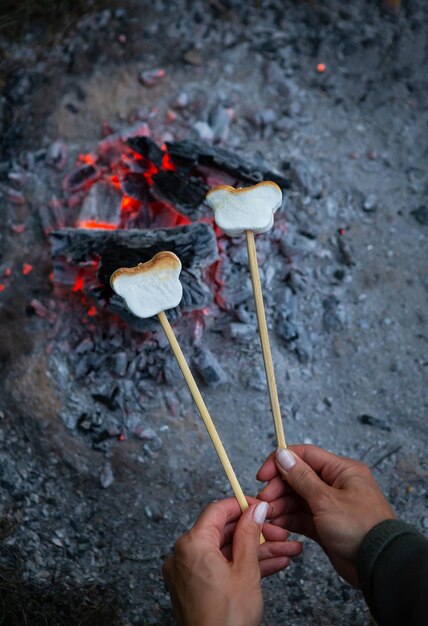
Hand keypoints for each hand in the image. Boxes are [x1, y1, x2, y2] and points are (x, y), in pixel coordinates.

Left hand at [162, 497, 301, 625]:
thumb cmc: (227, 620)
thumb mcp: (246, 570)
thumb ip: (250, 534)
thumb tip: (256, 509)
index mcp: (192, 544)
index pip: (217, 511)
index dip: (242, 506)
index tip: (262, 507)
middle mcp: (183, 555)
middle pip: (224, 532)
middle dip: (257, 533)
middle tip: (281, 533)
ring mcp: (188, 573)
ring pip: (227, 552)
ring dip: (257, 551)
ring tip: (287, 551)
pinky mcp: (194, 589)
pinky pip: (220, 568)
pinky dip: (243, 567)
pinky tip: (274, 565)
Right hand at [257, 445, 395, 586]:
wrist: (379, 565)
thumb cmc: (359, 528)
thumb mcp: (326, 500)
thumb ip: (301, 477)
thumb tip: (283, 455)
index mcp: (341, 471)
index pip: (305, 456)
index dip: (281, 462)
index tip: (263, 475)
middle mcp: (335, 485)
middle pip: (298, 478)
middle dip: (279, 488)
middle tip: (264, 500)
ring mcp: (330, 506)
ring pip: (298, 499)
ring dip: (281, 506)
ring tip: (268, 516)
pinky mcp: (325, 526)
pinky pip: (302, 517)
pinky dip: (289, 520)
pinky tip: (278, 525)